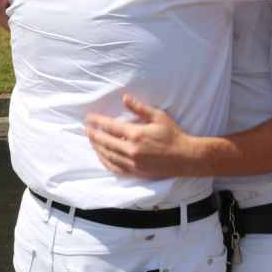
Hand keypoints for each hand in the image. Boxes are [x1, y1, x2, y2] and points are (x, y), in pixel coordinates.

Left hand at [85, 94, 199, 178]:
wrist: (185, 157)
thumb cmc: (173, 135)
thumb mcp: (159, 117)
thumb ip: (140, 108)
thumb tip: (125, 98)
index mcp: (137, 134)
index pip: (111, 127)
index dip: (98, 122)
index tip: (89, 118)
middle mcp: (132, 150)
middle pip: (106, 142)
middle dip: (93, 135)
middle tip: (85, 129)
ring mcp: (133, 163)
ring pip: (108, 155)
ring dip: (97, 147)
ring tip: (91, 141)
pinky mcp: (136, 173)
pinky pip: (115, 168)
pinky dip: (105, 162)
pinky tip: (101, 156)